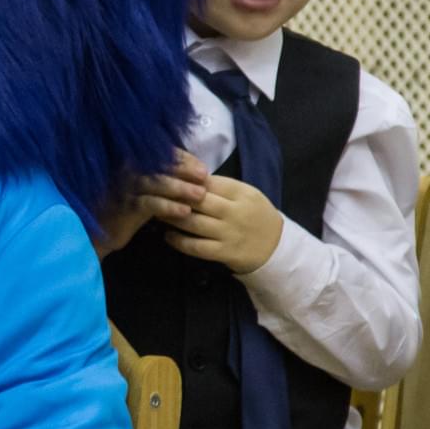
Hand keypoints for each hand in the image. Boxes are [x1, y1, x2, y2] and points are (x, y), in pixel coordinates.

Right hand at [92, 150, 208, 257]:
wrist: (100, 232)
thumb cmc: (126, 208)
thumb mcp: (144, 189)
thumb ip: (161, 177)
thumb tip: (193, 170)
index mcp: (132, 162)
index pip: (161, 153)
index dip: (183, 158)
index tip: (202, 167)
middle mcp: (126, 170)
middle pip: (159, 165)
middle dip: (184, 170)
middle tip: (204, 177)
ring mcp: (123, 187)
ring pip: (155, 183)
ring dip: (180, 188)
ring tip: (200, 195)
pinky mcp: (124, 207)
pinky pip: (149, 204)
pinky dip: (168, 206)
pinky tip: (184, 211)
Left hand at [158, 173, 283, 273]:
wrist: (275, 247)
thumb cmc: (253, 214)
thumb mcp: (244, 194)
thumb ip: (220, 186)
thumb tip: (185, 175)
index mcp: (240, 192)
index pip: (206, 181)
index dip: (183, 180)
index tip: (164, 178)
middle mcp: (235, 212)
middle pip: (197, 200)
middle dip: (173, 196)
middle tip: (153, 194)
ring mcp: (229, 233)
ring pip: (193, 222)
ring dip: (171, 217)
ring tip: (157, 212)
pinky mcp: (224, 253)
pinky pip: (196, 246)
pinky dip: (178, 240)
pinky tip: (168, 235)